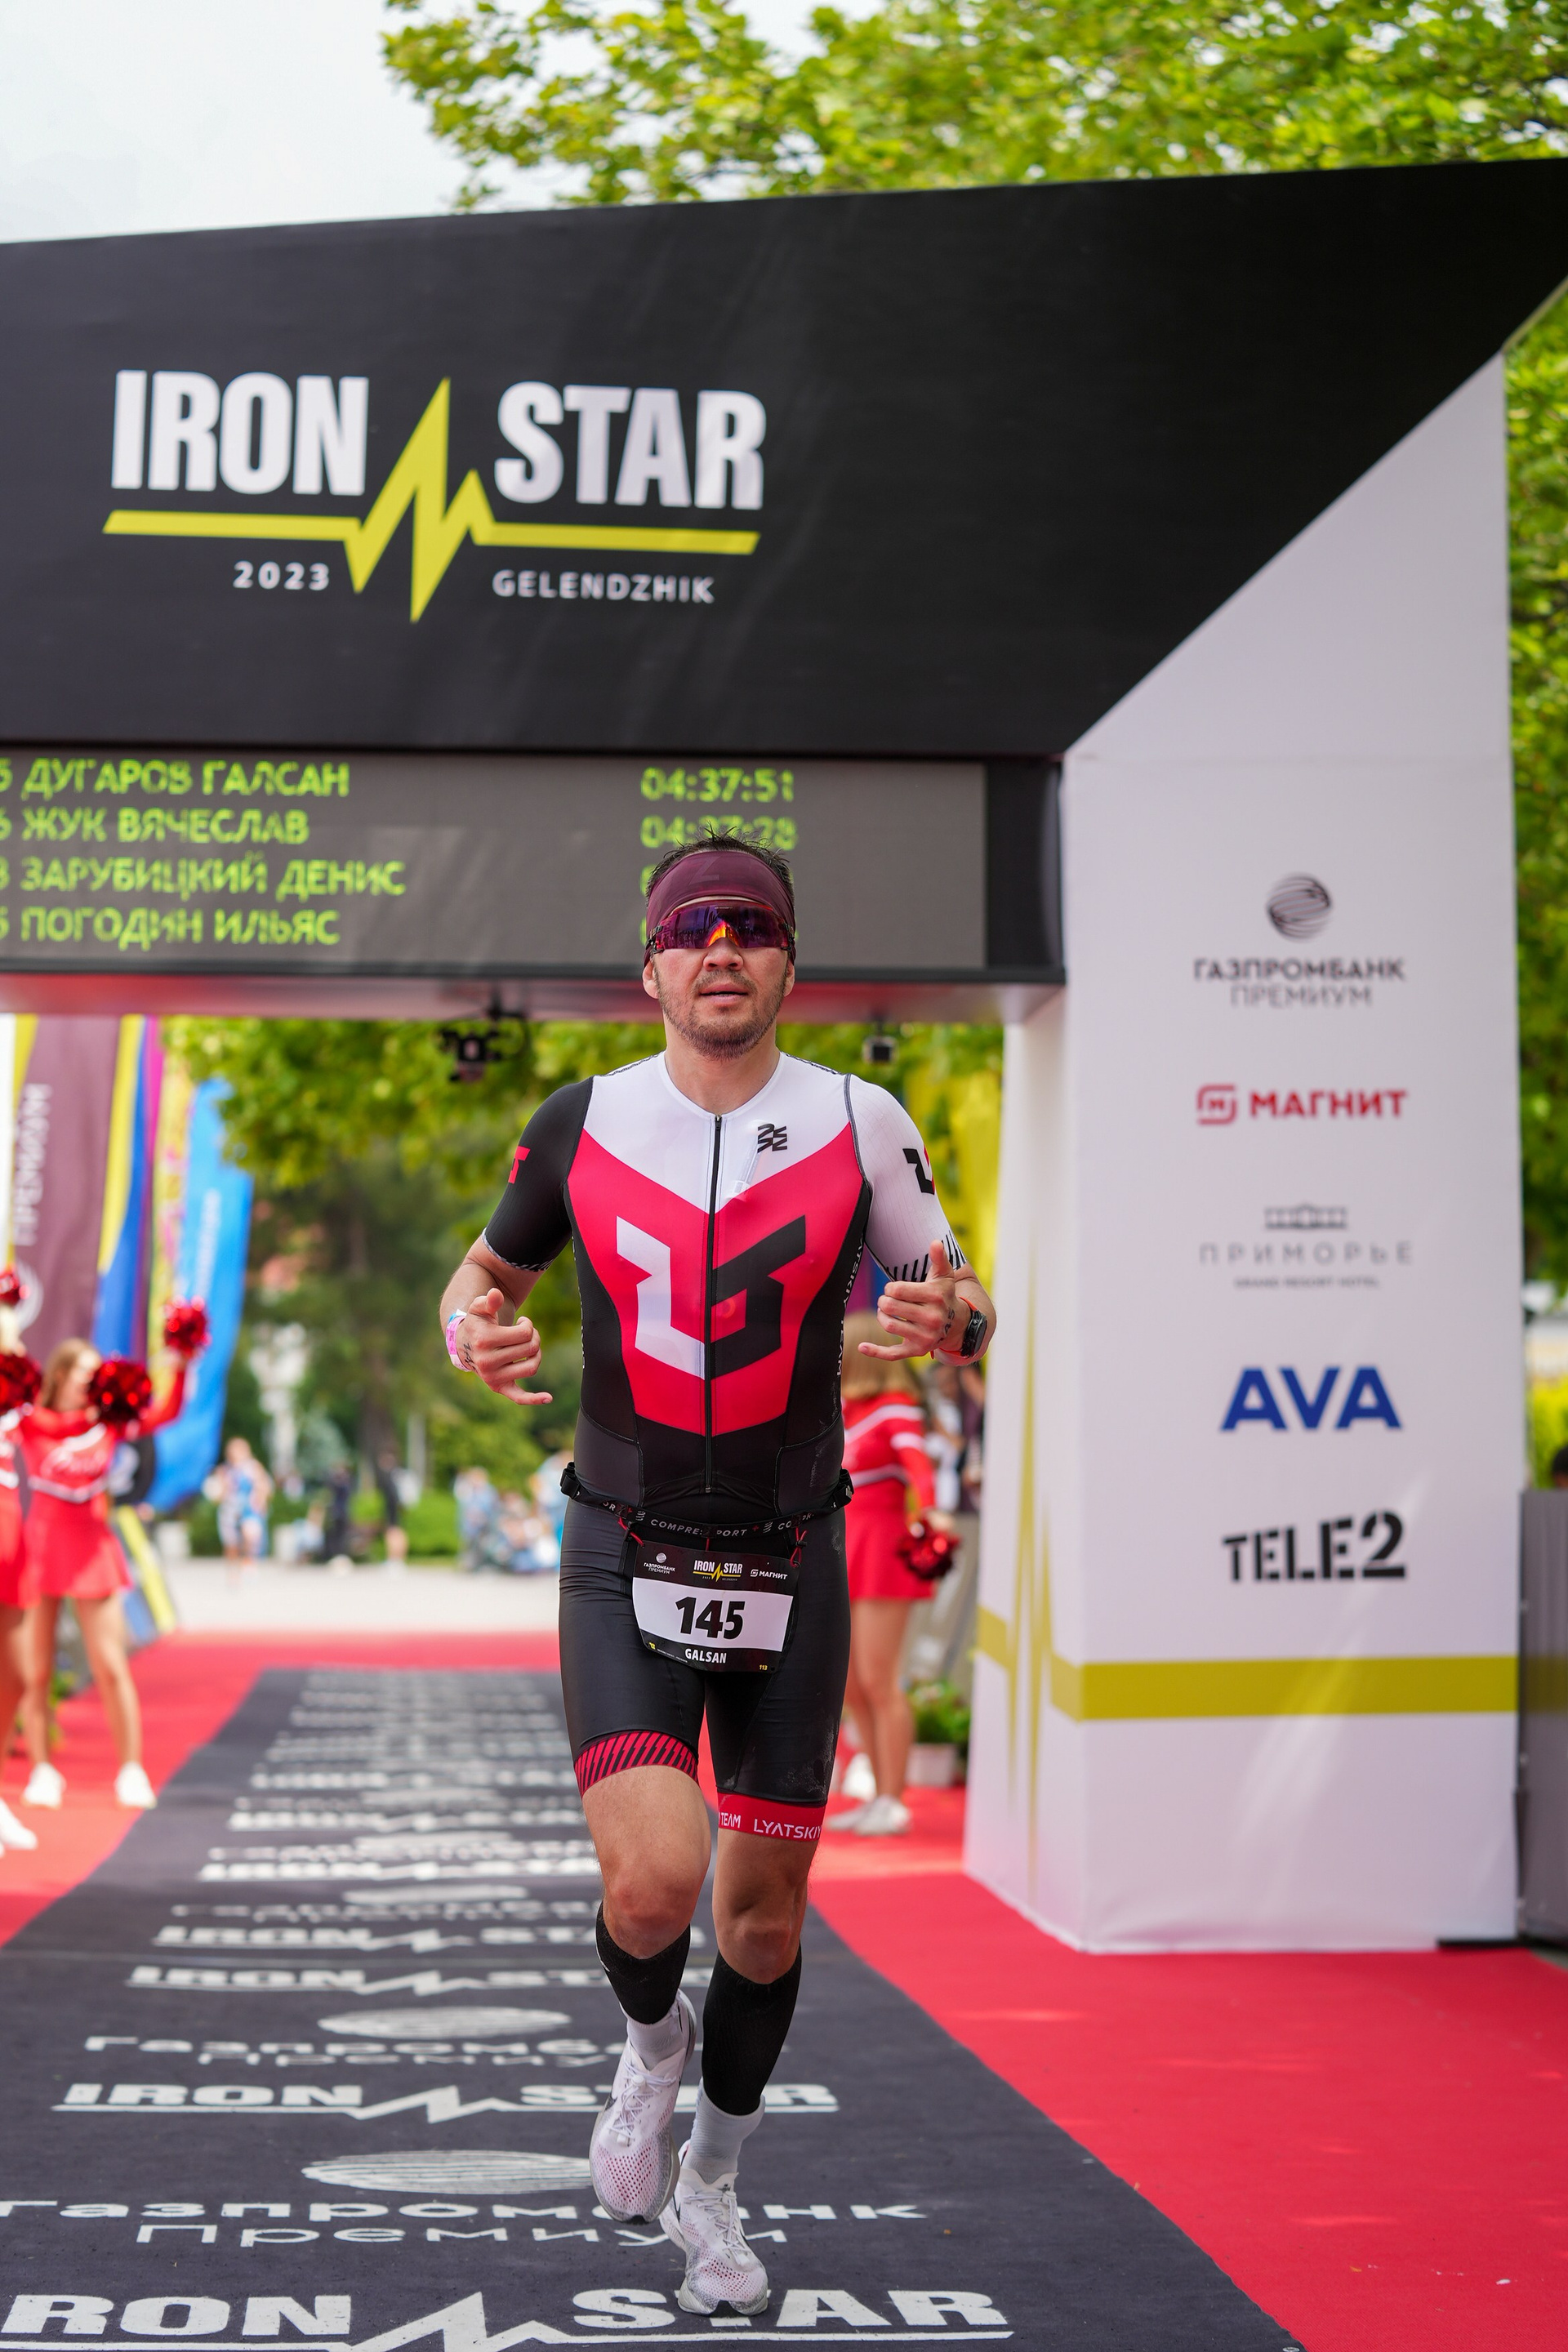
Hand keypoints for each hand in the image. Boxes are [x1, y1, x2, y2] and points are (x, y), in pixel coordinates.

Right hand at [460, 1289, 553, 1404]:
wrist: (465, 1346)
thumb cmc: (478, 1323)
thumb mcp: (480, 1308)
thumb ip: (490, 1300)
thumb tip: (496, 1295)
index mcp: (484, 1340)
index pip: (525, 1333)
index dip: (528, 1325)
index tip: (522, 1322)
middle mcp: (487, 1361)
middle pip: (530, 1349)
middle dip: (534, 1337)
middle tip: (527, 1333)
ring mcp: (493, 1377)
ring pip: (531, 1367)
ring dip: (537, 1354)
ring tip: (530, 1347)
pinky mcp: (498, 1387)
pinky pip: (518, 1397)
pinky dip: (534, 1398)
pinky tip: (549, 1398)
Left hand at [860, 1237, 965, 1361]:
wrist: (958, 1324)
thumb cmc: (944, 1295)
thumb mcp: (944, 1276)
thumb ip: (939, 1258)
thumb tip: (935, 1242)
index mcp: (936, 1297)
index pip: (897, 1290)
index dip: (890, 1288)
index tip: (893, 1289)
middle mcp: (932, 1319)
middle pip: (890, 1307)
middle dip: (884, 1301)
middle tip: (887, 1300)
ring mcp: (925, 1337)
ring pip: (889, 1326)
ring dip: (881, 1316)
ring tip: (886, 1312)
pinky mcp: (917, 1351)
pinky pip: (892, 1354)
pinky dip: (875, 1351)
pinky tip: (861, 1346)